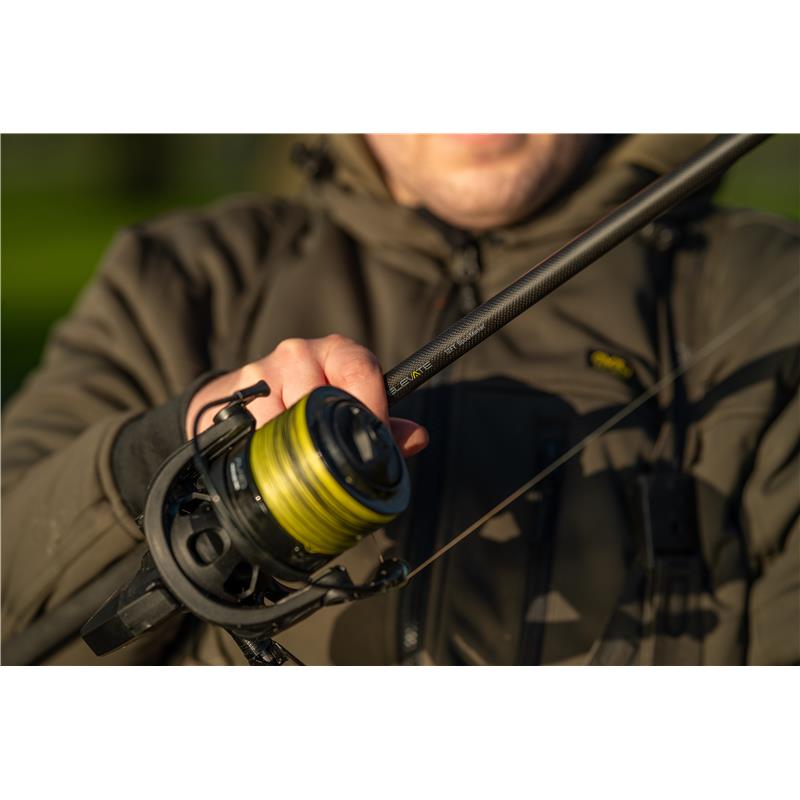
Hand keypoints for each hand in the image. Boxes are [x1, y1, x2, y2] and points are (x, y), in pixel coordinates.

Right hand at [185, 335, 428, 457]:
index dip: (372, 410)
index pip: (362, 371)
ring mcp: (266, 371)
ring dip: (300, 445)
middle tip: (336, 459)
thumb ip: (385, 425)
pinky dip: (272, 450)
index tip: (374, 439)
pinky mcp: (238, 394)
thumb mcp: (350, 407)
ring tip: (303, 457)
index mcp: (338, 351)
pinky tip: (276, 455)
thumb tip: (417, 438)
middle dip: (333, 434)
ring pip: (293, 419)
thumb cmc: (308, 403)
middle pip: (326, 400)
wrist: (241, 397)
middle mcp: (300, 353)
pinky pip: (262, 431)